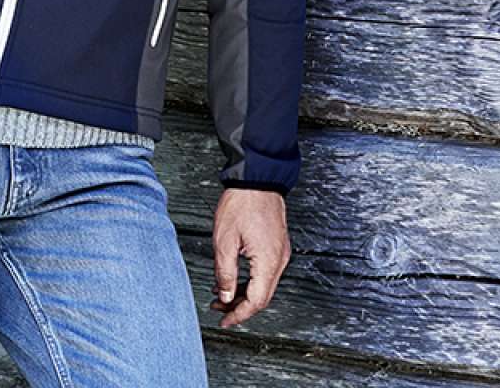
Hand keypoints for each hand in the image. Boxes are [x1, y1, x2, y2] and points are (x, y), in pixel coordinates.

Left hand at [209, 187, 290, 327]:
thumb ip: (225, 273)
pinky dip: (250, 279)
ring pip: (263, 285)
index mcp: (268, 262)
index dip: (239, 314)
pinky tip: (233, 276)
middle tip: (218, 309)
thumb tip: (225, 297)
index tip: (224, 321)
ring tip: (221, 293)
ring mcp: (280, 252)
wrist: (257, 179)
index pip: (256, 301)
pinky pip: (265, 271)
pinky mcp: (277, 245)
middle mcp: (279, 260)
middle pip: (262, 296)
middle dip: (239, 306)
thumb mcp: (224, 240)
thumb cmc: (242, 202)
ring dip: (243, 292)